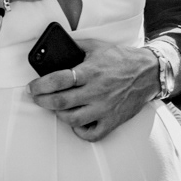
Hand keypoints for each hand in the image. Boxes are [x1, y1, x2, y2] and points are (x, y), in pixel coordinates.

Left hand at [27, 39, 159, 141]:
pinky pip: (91, 134)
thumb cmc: (121, 58)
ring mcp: (104, 108)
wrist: (148, 72)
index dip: (40, 85)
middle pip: (60, 102)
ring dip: (59, 115)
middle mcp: (96, 91)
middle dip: (43, 101)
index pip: (58, 80)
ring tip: (56, 108)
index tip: (32, 87)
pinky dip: (79, 131)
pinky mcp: (112, 120)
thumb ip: (77, 46)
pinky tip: (76, 122)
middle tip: (37, 98)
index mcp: (91, 71)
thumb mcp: (98, 46)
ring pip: (72, 120)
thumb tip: (56, 46)